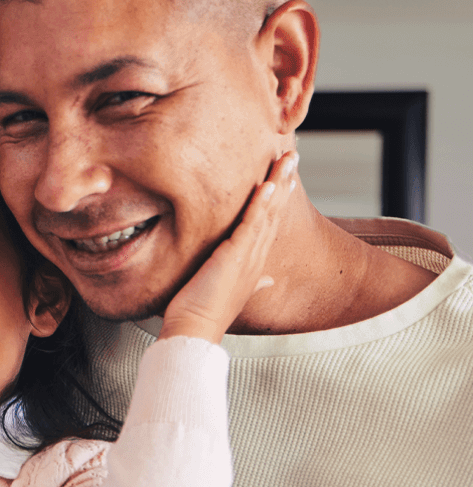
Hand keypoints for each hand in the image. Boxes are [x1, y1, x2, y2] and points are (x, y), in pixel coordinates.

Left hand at [160, 152, 298, 342]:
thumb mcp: (231, 291)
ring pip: (267, 212)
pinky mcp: (235, 256)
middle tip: (292, 156)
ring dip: (278, 183)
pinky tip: (268, 185)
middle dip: (284, 182)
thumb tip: (267, 281)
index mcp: (253, 262)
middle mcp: (255, 256)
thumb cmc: (205, 313)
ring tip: (286, 159)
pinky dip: (260, 204)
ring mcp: (247, 255)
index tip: (284, 176)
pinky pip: (251, 224)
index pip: (269, 222)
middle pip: (274, 211)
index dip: (278, 197)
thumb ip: (253, 282)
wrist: (194, 330)